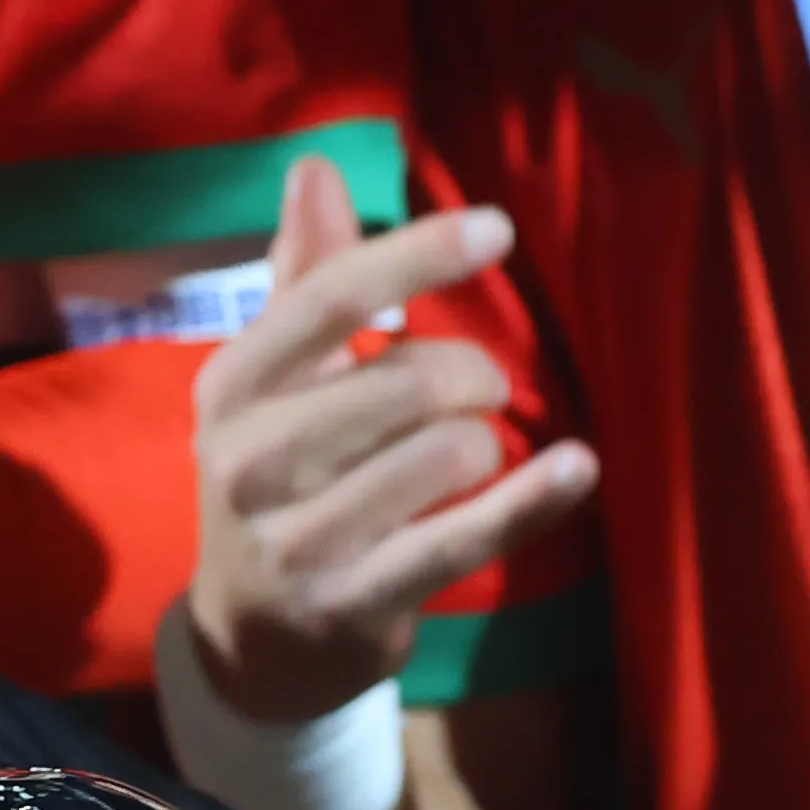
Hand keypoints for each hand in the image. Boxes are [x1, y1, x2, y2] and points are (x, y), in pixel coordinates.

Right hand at [181, 156, 600, 725]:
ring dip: (488, 444)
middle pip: (410, 378)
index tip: (499, 230)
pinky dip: (533, 498)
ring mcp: (299, 541)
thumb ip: (304, 279)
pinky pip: (466, 538)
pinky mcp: (354, 604)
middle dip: (473, 374)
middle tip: (483, 390)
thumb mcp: (272, 384)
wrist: (251, 641)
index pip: (332, 296)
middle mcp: (251, 461)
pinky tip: (577, 468)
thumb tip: (314, 168)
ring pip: (448, 455)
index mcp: (231, 387)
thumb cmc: (277, 483)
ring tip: (471, 456)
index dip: (422, 253)